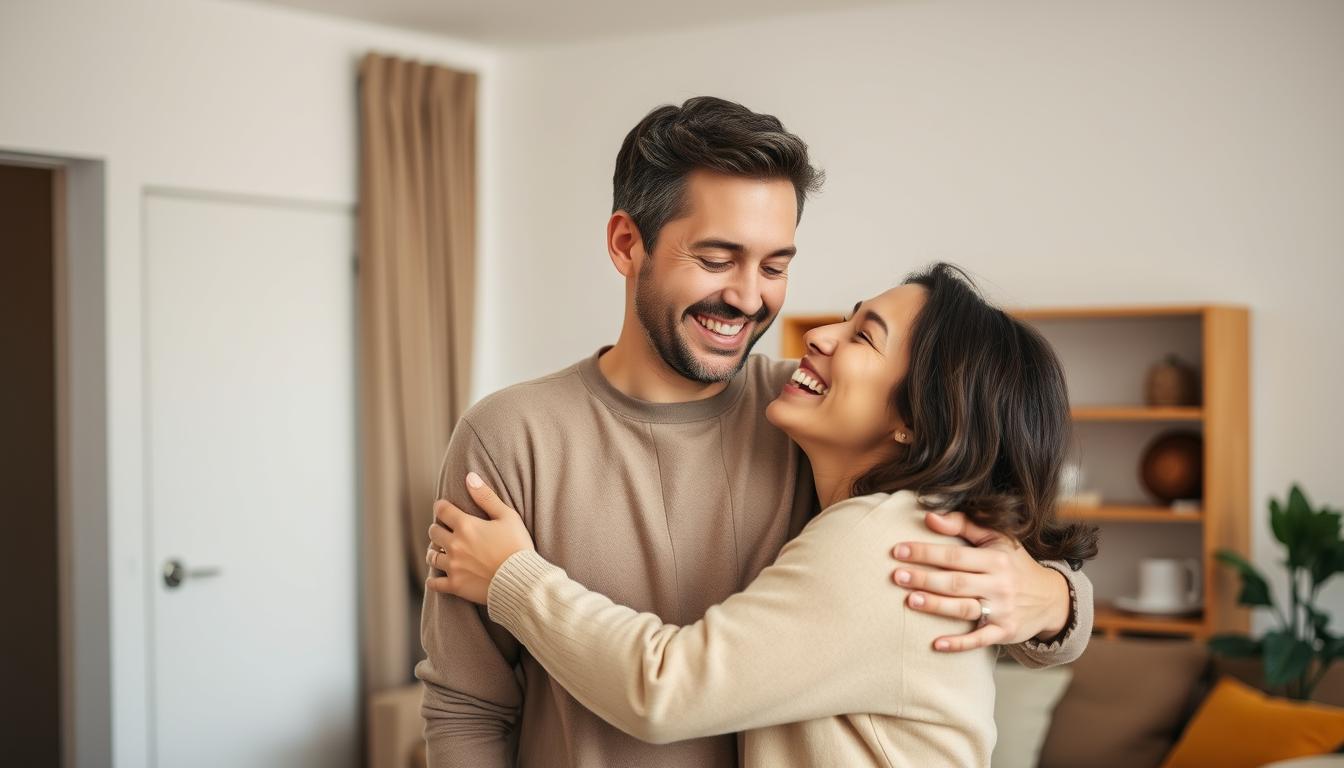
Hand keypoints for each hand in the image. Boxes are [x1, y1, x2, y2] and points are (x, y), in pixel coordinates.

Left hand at [424, 472, 534, 604]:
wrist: (522, 580)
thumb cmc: (518, 546)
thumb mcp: (507, 516)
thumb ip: (486, 497)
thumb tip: (470, 476)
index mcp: (466, 526)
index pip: (442, 510)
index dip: (441, 507)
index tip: (444, 508)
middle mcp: (455, 545)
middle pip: (433, 532)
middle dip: (438, 529)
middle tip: (445, 531)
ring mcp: (453, 566)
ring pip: (431, 556)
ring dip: (434, 551)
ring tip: (440, 551)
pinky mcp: (455, 585)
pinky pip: (434, 583)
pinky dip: (433, 580)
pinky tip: (435, 578)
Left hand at [891, 511, 1070, 652]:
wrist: (1052, 598)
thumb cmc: (1014, 564)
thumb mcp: (997, 539)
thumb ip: (964, 525)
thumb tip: (930, 517)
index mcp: (996, 559)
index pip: (954, 555)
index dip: (925, 552)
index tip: (898, 550)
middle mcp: (999, 584)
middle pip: (956, 582)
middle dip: (925, 578)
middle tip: (897, 576)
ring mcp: (1002, 610)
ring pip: (964, 608)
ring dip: (936, 606)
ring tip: (910, 600)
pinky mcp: (1004, 632)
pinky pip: (979, 639)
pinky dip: (959, 643)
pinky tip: (937, 644)